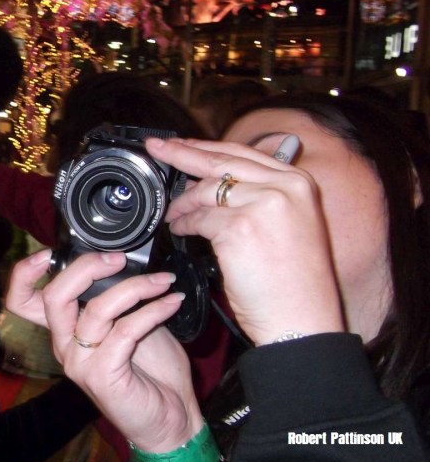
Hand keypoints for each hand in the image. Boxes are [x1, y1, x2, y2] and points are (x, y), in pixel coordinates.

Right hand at [7, 250, 201, 451]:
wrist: (171, 419)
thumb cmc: (150, 371)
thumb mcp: (128, 323)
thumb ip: (114, 299)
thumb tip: (124, 264)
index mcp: (64, 331)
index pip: (22, 301)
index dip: (26, 273)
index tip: (49, 253)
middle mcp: (65, 346)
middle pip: (54, 297)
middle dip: (86, 268)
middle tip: (120, 259)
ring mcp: (80, 363)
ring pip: (96, 310)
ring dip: (135, 288)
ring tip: (163, 281)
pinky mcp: (102, 376)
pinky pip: (125, 331)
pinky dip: (153, 310)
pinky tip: (171, 303)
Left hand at [145, 136, 343, 344]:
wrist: (302, 319)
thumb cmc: (294, 281)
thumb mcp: (291, 223)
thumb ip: (260, 195)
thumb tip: (213, 181)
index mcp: (298, 182)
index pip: (242, 153)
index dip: (206, 147)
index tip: (180, 143)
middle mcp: (284, 186)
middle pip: (220, 161)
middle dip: (182, 153)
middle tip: (157, 148)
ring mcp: (262, 205)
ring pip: (205, 191)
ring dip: (182, 203)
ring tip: (172, 214)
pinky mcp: (239, 228)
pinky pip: (198, 219)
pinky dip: (184, 224)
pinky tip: (180, 230)